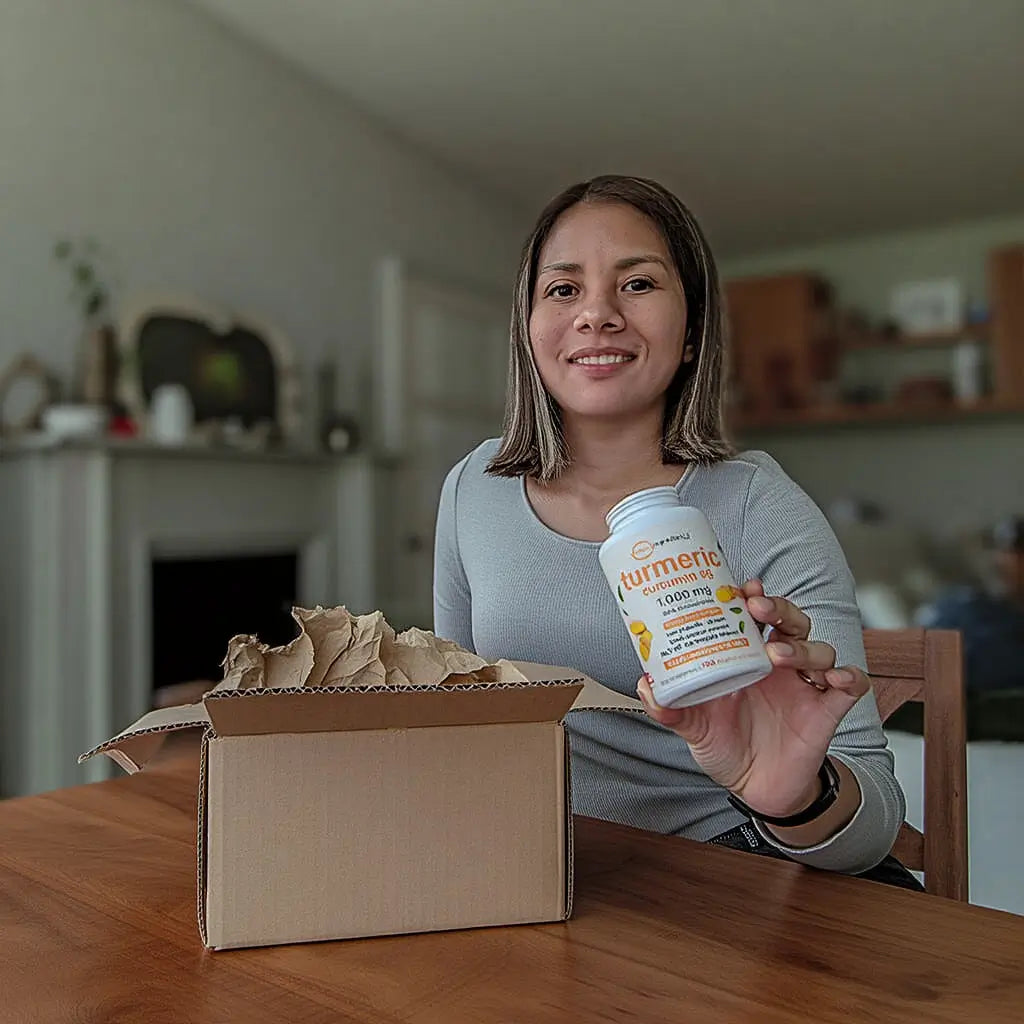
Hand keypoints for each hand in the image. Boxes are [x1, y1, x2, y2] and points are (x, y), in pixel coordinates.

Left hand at [636, 579, 869, 819]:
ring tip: (780, 656)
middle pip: (791, 621)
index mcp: (748, 659)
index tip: (741, 589)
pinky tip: (835, 678)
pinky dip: (849, 676)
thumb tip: (645, 686)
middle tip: (758, 609)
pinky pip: (850, 686)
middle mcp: (779, 666)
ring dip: (803, 647)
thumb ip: (670, 709)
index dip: (753, 598)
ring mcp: (805, 686)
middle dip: (779, 608)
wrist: (756, 789)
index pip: (756, 616)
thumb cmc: (725, 746)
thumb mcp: (693, 728)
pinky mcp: (826, 712)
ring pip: (819, 648)